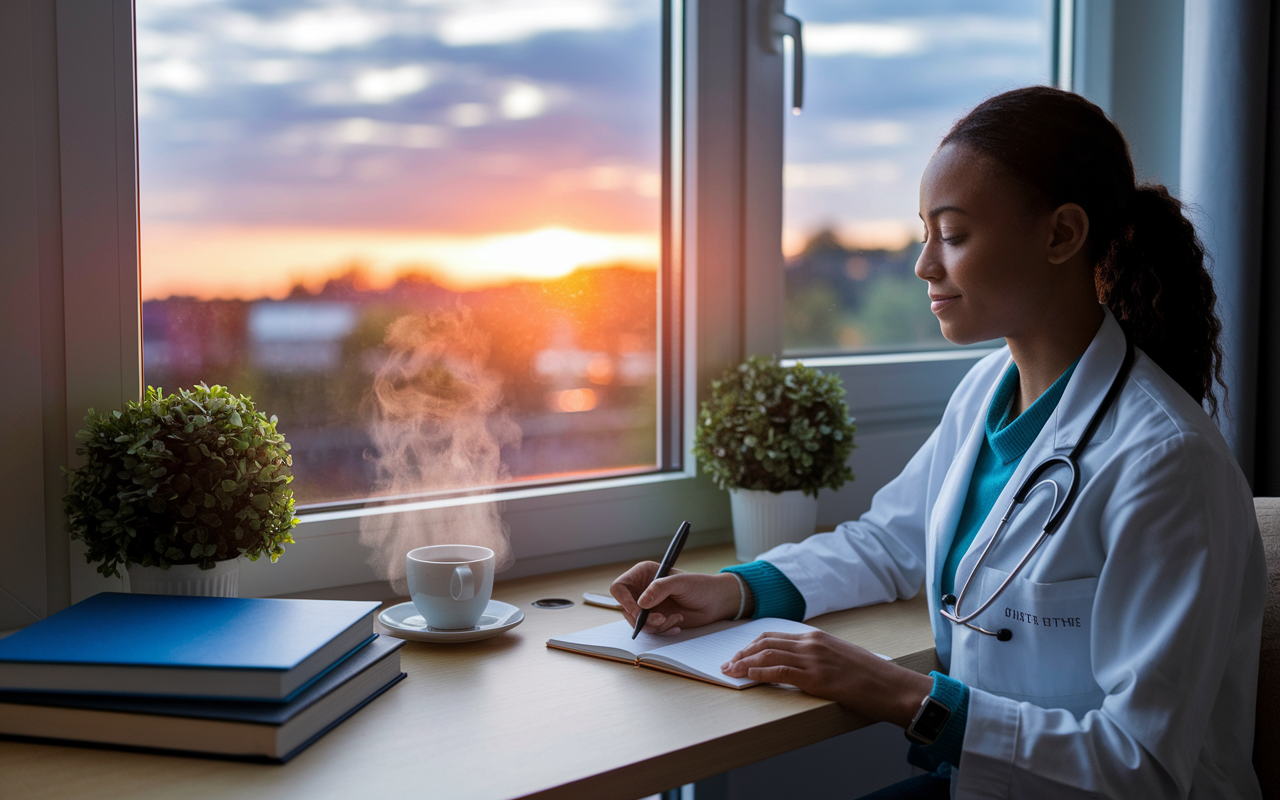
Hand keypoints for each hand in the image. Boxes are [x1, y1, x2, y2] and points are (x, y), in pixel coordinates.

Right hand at [609, 561, 745, 634]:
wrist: (716, 602)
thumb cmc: (701, 586)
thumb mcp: (680, 583)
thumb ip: (659, 588)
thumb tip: (641, 602)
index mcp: (643, 574)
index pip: (619, 587)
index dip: (623, 601)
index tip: (638, 611)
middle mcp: (642, 590)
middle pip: (626, 609)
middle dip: (643, 618)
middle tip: (660, 619)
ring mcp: (649, 606)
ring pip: (638, 623)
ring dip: (655, 626)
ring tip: (674, 619)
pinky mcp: (657, 619)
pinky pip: (650, 630)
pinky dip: (663, 630)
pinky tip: (677, 624)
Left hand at [721, 630, 931, 727]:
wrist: (894, 687)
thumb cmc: (871, 678)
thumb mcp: (839, 660)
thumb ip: (817, 659)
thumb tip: (795, 668)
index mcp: (817, 638)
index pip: (774, 636)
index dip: (752, 645)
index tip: (738, 654)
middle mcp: (812, 643)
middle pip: (765, 642)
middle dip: (742, 652)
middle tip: (728, 664)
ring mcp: (814, 658)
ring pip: (768, 654)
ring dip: (745, 662)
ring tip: (731, 671)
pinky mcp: (817, 677)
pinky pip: (780, 670)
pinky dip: (759, 672)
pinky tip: (748, 676)